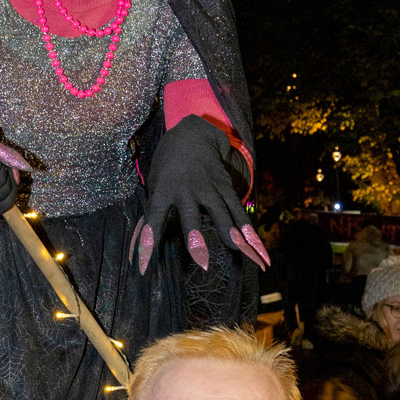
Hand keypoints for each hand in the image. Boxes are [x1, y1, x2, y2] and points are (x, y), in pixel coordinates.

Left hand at [131, 116, 268, 276]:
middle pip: (191, 215)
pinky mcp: (226, 186)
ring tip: (246, 257)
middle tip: (202, 263)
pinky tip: (259, 249)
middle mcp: (187, 188)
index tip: (144, 265)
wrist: (193, 133)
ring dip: (234, 237)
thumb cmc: (167, 167)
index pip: (154, 217)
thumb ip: (152, 217)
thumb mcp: (154, 186)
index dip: (148, 240)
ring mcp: (209, 186)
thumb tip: (139, 251)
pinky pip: (239, 210)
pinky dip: (249, 230)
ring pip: (223, 214)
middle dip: (196, 238)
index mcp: (163, 189)